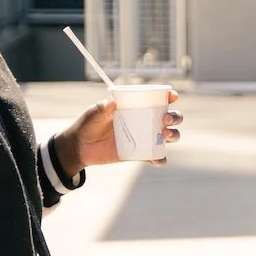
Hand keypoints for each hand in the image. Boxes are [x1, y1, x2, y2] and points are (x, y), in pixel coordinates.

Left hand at [54, 90, 183, 176]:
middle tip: (166, 119)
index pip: (158, 101)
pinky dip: (160, 159)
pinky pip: (157, 157)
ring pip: (170, 136)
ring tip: (165, 135)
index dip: (169, 97)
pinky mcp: (141, 154)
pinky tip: (158, 159)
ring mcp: (145, 139)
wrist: (79, 148)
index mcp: (137, 108)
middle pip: (171, 118)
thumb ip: (100, 108)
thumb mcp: (92, 114)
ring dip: (174, 135)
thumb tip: (111, 103)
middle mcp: (146, 122)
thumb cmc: (87, 125)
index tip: (173, 96)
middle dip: (176, 117)